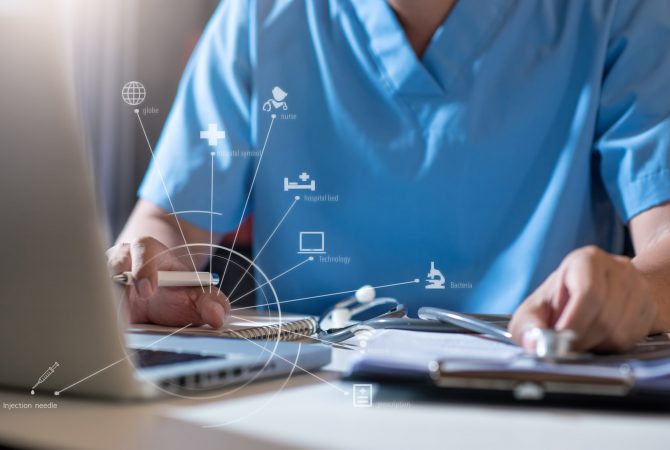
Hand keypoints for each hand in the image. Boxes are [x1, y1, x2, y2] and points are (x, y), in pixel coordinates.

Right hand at [106, 237, 229, 327]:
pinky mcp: (94, 294)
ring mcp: (102, 276)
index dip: (144, 269)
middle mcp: (120, 258)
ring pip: (97, 287)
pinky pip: (91, 304)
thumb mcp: (195, 292)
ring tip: (114, 328)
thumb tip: (218, 316)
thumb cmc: (175, 290)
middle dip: (116, 289)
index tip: (147, 290)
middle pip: (112, 268)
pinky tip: (105, 336)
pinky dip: (97, 319)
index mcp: (147, 249)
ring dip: (103, 307)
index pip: (143, 249)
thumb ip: (210, 301)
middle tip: (123, 315)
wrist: (156, 294)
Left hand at [509, 246, 656, 352]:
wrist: (597, 294)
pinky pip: (631, 339)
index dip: (574, 323)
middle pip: (604, 317)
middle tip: (565, 348)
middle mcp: (617, 268)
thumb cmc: (559, 301)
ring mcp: (639, 288)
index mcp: (586, 260)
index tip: (559, 343)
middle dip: (580, 339)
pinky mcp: (649, 308)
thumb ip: (528, 325)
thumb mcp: (535, 307)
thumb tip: (533, 344)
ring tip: (579, 339)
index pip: (588, 293)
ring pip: (619, 332)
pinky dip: (609, 347)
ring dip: (594, 345)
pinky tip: (596, 338)